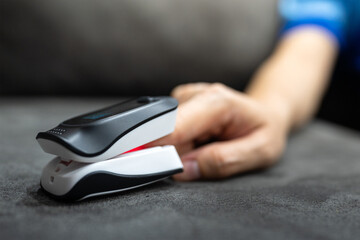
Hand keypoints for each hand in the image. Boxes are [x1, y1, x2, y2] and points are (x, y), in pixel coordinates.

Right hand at [149, 83, 290, 180]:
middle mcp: (196, 94)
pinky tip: (200, 141)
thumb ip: (223, 161)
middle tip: (206, 160)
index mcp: (216, 102)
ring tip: (209, 147)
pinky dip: (180, 145)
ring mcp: (184, 98)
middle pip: (164, 132)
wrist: (265, 112)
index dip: (158, 150)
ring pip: (164, 135)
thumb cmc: (264, 130)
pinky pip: (167, 133)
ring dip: (181, 151)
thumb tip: (183, 169)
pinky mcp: (178, 106)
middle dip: (177, 155)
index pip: (175, 127)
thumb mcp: (260, 152)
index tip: (150, 169)